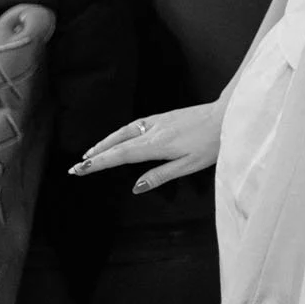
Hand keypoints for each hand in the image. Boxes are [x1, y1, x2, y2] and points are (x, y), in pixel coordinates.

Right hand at [70, 100, 223, 192]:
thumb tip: (136, 187)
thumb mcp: (189, 166)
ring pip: (124, 132)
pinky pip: (135, 125)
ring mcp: (158, 121)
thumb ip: (161, 176)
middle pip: (117, 143)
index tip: (78, 169)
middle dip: (95, 155)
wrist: (228, 115)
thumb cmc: (212, 143)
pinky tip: (119, 137)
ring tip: (91, 153)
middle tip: (76, 166)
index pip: (119, 155)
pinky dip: (120, 133)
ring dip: (105, 142)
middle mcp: (152, 131)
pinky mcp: (165, 116)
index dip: (97, 163)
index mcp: (156, 145)